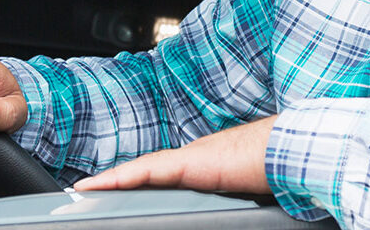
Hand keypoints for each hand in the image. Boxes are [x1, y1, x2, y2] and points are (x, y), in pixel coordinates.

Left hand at [72, 116, 274, 193]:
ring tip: (84, 190)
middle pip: (146, 172)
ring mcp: (188, 159)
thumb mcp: (244, 190)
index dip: (139, 181)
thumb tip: (236, 216)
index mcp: (205, 166)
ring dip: (111, 181)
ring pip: (140, 171)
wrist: (285, 153)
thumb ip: (227, 195)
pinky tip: (95, 185)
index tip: (117, 191)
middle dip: (119, 183)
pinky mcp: (185, 164)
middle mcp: (192, 158)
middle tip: (89, 192)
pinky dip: (118, 178)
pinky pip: (144, 171)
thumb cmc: (274, 171)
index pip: (164, 175)